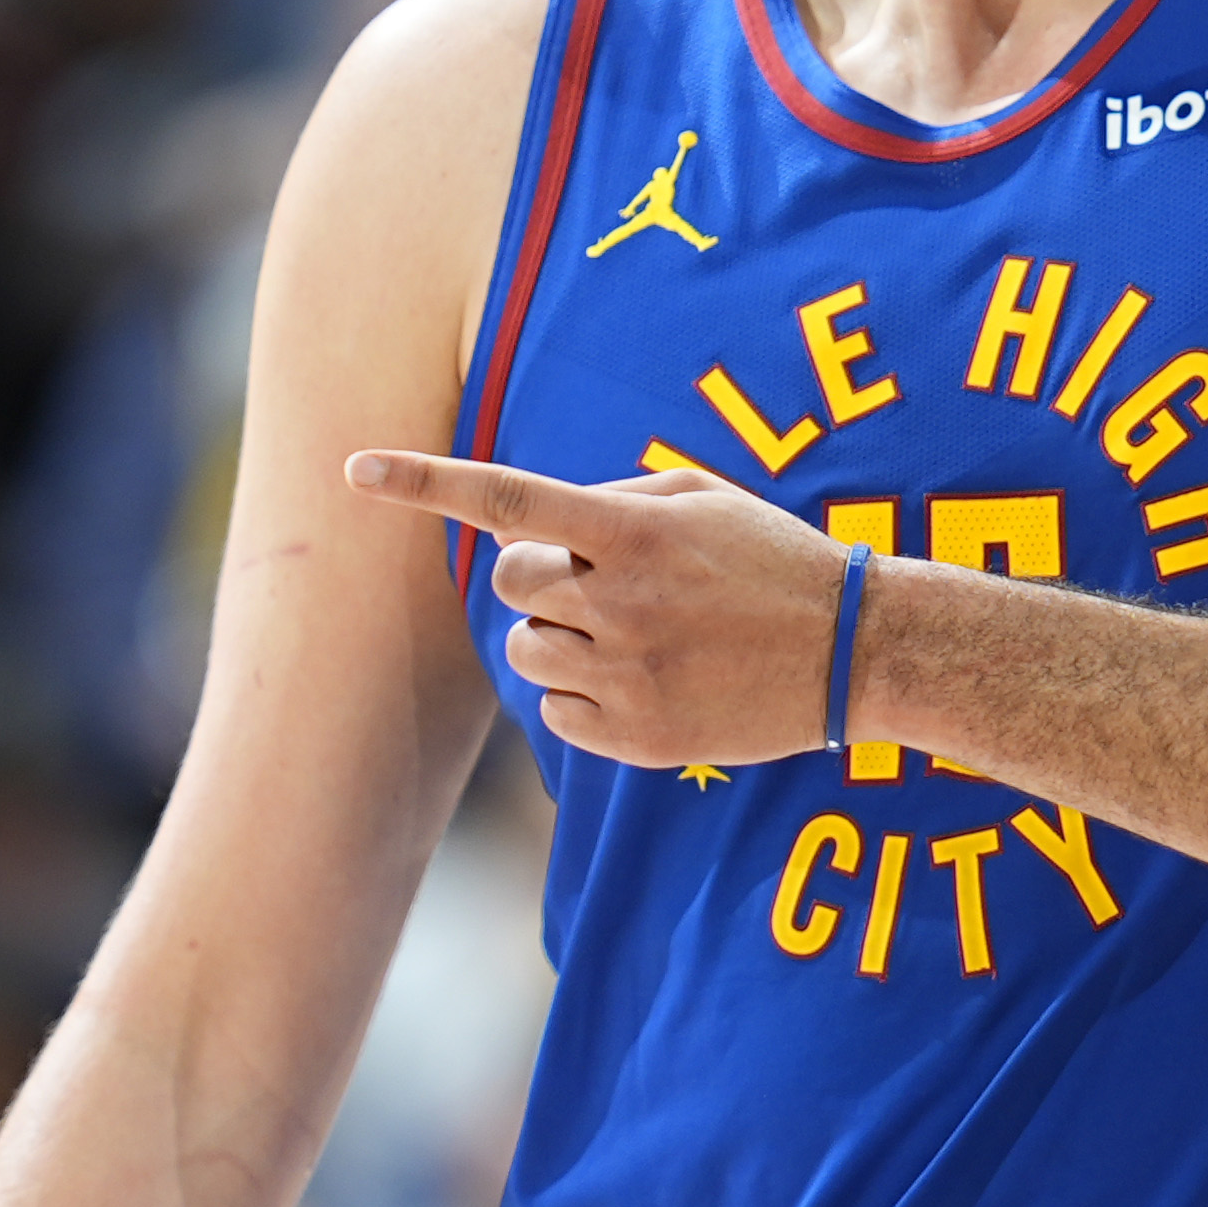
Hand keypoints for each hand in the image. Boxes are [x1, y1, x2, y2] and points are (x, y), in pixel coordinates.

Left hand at [343, 453, 842, 763]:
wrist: (854, 652)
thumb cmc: (773, 563)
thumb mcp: (703, 501)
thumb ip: (614, 502)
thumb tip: (537, 526)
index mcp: (632, 533)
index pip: (507, 500)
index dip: (424, 481)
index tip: (353, 468)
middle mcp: (618, 603)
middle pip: (509, 585)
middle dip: (537, 580)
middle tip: (597, 584)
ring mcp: (625, 674)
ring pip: (527, 653)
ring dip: (561, 640)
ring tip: (637, 637)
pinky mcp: (635, 738)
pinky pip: (558, 714)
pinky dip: (587, 697)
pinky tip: (650, 683)